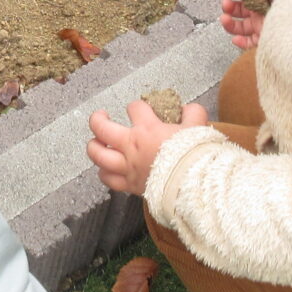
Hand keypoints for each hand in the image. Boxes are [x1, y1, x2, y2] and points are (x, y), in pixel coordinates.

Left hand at [86, 100, 210, 195]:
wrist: (194, 184)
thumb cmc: (194, 156)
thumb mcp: (197, 128)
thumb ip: (193, 114)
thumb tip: (189, 109)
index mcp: (147, 129)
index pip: (135, 108)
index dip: (138, 107)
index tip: (141, 110)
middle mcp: (132, 147)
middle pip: (102, 128)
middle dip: (97, 119)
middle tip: (100, 116)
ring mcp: (128, 167)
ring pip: (98, 155)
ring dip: (94, 147)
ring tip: (96, 142)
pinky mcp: (130, 185)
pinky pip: (109, 179)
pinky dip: (104, 173)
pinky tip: (105, 169)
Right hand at [219, 0, 285, 49]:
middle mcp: (260, 8)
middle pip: (238, 10)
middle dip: (228, 7)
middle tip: (227, 5)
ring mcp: (262, 24)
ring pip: (240, 27)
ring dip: (229, 24)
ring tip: (225, 19)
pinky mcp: (267, 38)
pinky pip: (250, 43)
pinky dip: (240, 42)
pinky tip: (236, 38)